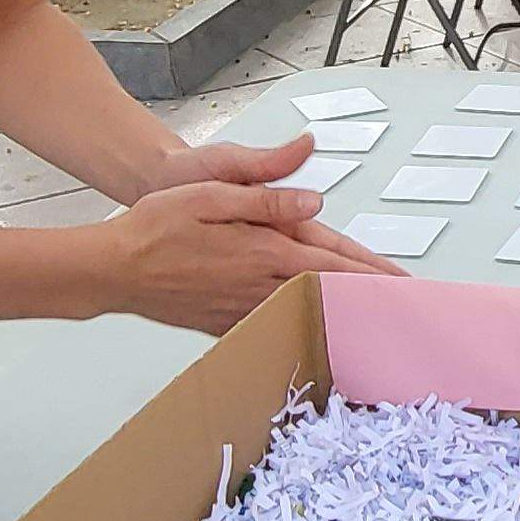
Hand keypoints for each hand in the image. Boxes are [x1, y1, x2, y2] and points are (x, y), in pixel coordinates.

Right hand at [99, 178, 398, 330]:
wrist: (114, 268)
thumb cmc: (158, 224)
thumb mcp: (212, 194)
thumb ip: (266, 199)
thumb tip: (315, 202)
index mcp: (263, 249)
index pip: (332, 261)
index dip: (372, 272)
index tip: (405, 283)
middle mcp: (259, 285)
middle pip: (328, 291)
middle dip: (369, 297)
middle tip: (404, 305)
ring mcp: (244, 309)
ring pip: (307, 310)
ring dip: (342, 313)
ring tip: (374, 316)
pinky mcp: (226, 322)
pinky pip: (276, 323)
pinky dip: (304, 324)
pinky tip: (315, 326)